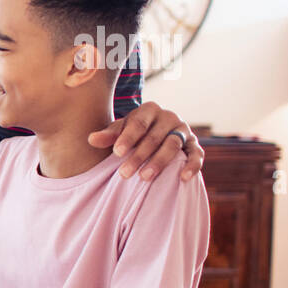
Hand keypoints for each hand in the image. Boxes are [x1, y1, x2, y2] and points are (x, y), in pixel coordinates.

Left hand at [88, 102, 203, 182]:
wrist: (155, 132)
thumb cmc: (133, 132)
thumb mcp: (120, 131)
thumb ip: (108, 135)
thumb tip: (91, 139)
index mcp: (149, 110)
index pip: (138, 124)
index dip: (128, 138)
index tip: (116, 154)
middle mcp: (169, 117)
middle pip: (154, 137)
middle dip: (139, 156)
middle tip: (124, 174)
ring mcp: (183, 130)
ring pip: (173, 145)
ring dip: (159, 162)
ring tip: (144, 178)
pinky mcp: (194, 144)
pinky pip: (196, 154)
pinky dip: (192, 165)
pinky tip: (183, 178)